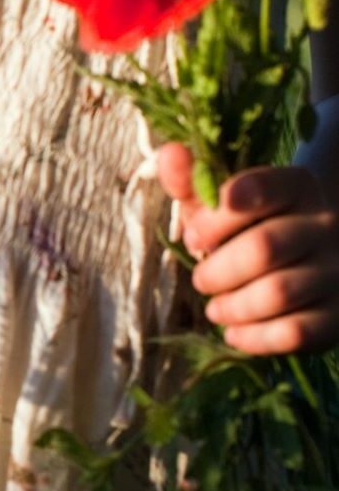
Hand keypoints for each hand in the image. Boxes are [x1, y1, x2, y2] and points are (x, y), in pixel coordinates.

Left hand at [155, 141, 338, 355]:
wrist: (308, 261)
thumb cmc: (250, 227)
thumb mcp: (220, 201)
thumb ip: (193, 180)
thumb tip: (170, 153)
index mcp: (297, 187)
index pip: (261, 189)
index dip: (216, 216)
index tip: (194, 236)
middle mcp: (327, 224)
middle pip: (264, 248)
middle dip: (216, 271)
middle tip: (201, 280)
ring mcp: (337, 270)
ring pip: (277, 294)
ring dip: (232, 307)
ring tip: (216, 308)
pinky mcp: (337, 314)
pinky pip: (295, 332)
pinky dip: (254, 337)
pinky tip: (236, 332)